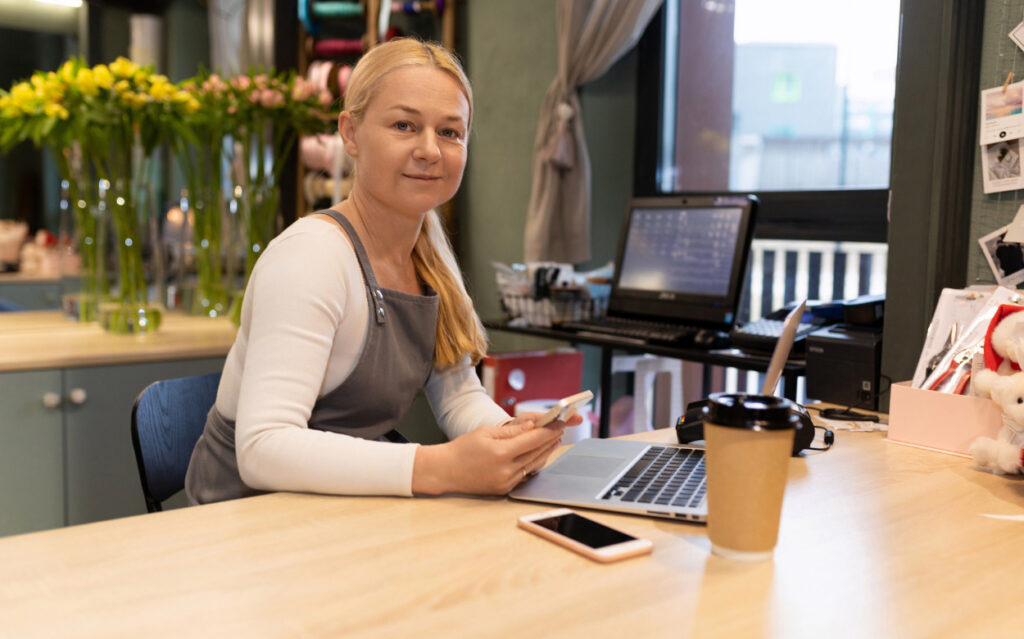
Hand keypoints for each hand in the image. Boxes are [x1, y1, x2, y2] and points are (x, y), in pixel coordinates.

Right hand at [412, 412, 578, 494]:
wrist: (445, 472)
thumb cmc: (462, 449)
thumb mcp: (486, 433)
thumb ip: (512, 431)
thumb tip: (533, 426)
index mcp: (501, 453)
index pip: (534, 439)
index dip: (550, 430)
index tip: (560, 421)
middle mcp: (506, 470)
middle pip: (537, 452)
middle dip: (551, 439)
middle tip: (561, 427)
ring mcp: (506, 482)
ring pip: (535, 464)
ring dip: (546, 451)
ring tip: (554, 439)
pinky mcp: (505, 489)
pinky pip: (526, 474)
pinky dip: (535, 462)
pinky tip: (540, 453)